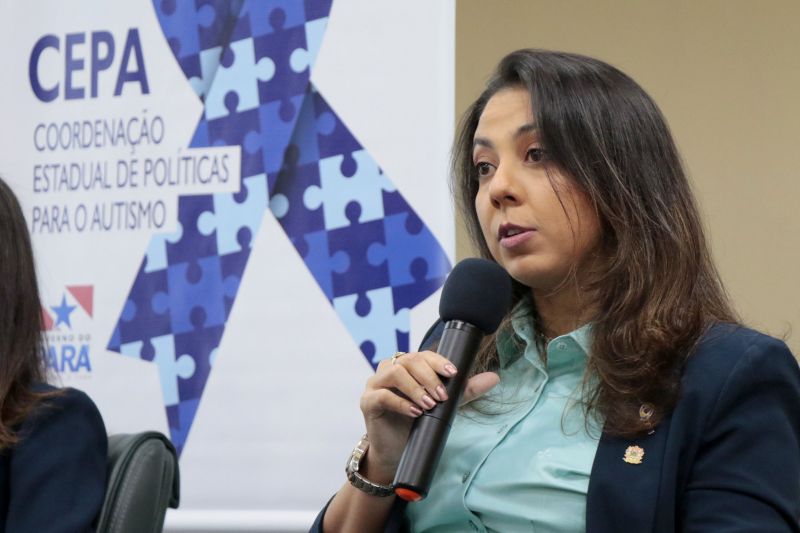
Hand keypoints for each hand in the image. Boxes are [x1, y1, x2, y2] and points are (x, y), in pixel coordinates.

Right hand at [359, 350, 499, 482]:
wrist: (396, 452)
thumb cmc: (416, 423)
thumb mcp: (444, 405)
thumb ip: (465, 391)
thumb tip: (494, 378)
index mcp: (406, 366)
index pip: (422, 354)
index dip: (437, 361)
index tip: (453, 373)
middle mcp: (389, 370)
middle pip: (409, 360)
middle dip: (429, 376)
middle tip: (442, 396)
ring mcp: (375, 384)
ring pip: (394, 372)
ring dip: (415, 388)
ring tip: (429, 405)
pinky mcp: (367, 402)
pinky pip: (382, 395)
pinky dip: (401, 403)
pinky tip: (415, 412)